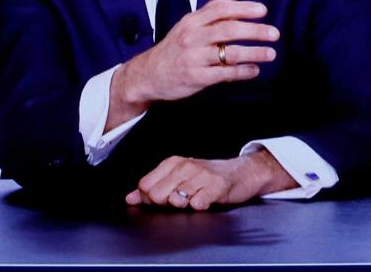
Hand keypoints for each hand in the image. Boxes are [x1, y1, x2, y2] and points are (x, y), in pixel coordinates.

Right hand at [110, 0, 277, 126]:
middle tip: (274, 33)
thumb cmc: (173, 47)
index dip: (243, 9)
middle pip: (228, 30)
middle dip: (254, 30)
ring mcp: (194, 58)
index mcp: (192, 21)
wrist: (148, 75)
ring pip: (229, 53)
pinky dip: (242, 72)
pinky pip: (225, 74)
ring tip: (270, 53)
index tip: (262, 10)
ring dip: (254, 53)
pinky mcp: (197, 78)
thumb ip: (211, 9)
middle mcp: (193, 37)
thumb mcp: (188, 24)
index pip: (220, 10)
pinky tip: (255, 70)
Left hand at [125, 151, 292, 210]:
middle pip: (156, 195)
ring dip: (183, 207)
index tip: (162, 200)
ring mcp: (201, 176)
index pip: (145, 186)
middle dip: (164, 205)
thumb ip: (153, 187)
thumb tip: (130, 198)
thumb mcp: (179, 177)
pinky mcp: (216, 186)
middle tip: (180, 201)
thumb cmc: (208, 177)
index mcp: (172, 163)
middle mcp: (184, 166)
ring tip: (194, 200)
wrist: (241, 172)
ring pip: (175, 200)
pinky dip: (199, 207)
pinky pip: (197, 204)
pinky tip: (205, 202)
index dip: (149, 199)